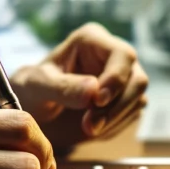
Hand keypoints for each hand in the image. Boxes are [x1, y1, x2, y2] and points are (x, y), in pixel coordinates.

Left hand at [10, 22, 148, 149]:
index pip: (122, 54)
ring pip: (137, 99)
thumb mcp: (37, 86)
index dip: (116, 78)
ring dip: (114, 119)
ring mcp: (123, 79)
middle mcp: (113, 56)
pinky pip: (131, 115)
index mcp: (93, 39)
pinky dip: (114, 126)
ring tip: (87, 128)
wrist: (34, 111)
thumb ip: (63, 87)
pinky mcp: (125, 100)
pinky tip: (92, 128)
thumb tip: (94, 91)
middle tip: (90, 126)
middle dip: (116, 106)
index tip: (97, 101)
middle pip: (137, 79)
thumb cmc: (32, 90)